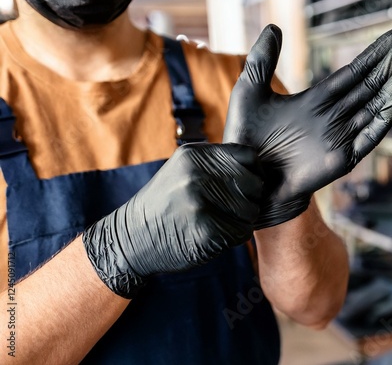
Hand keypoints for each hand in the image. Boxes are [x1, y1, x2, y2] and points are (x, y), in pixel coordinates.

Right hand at [82, 143, 262, 297]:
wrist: (131, 238)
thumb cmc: (165, 204)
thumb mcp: (183, 170)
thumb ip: (215, 164)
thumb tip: (258, 168)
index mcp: (195, 155)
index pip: (248, 156)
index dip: (254, 173)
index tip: (246, 185)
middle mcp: (197, 174)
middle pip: (254, 183)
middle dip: (249, 199)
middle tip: (231, 209)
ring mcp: (200, 202)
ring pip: (251, 210)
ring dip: (242, 220)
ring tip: (220, 222)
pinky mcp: (205, 230)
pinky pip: (241, 232)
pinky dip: (233, 237)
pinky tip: (214, 236)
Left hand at [223, 25, 391, 228]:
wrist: (244, 175)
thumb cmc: (244, 137)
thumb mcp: (250, 91)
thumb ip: (263, 60)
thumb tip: (273, 27)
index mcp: (316, 101)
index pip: (352, 73)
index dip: (374, 55)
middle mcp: (332, 117)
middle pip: (369, 86)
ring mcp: (339, 138)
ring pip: (374, 107)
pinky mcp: (341, 159)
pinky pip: (368, 137)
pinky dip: (384, 119)